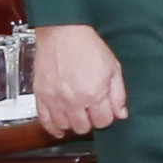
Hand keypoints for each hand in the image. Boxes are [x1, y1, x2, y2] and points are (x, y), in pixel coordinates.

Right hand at [33, 22, 126, 138]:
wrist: (62, 33)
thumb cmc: (87, 47)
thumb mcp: (113, 68)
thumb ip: (118, 94)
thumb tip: (121, 114)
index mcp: (94, 94)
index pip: (103, 121)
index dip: (107, 118)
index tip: (106, 111)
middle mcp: (73, 100)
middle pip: (84, 127)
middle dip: (91, 122)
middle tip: (92, 112)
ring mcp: (55, 99)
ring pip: (65, 126)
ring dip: (73, 124)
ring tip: (78, 115)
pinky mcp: (40, 96)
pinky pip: (44, 120)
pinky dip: (52, 127)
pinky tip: (59, 129)